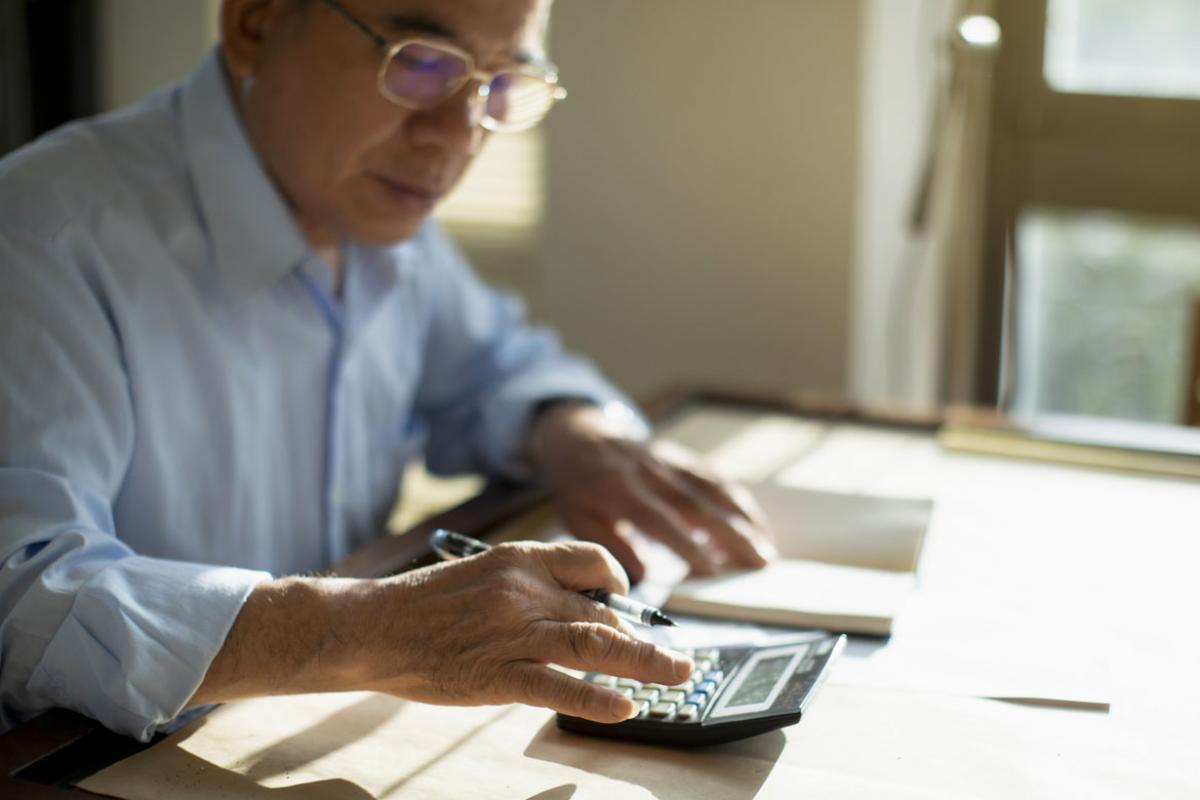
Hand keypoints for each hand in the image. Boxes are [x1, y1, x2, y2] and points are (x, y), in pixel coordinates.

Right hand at [347, 541, 693, 721]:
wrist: (371, 626)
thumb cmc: (424, 604)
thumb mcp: (483, 573)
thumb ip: (530, 585)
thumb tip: (579, 606)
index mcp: (519, 559)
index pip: (592, 561)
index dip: (621, 583)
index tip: (630, 602)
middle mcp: (524, 592)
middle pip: (604, 611)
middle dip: (643, 637)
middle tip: (675, 658)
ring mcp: (512, 634)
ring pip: (596, 645)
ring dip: (646, 662)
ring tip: (678, 675)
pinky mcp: (497, 676)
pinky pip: (559, 687)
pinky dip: (598, 699)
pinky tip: (625, 708)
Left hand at [530, 402, 777, 581]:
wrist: (580, 437)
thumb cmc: (579, 487)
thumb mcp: (580, 519)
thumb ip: (612, 546)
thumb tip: (644, 578)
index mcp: (619, 490)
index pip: (658, 519)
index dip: (686, 544)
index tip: (712, 571)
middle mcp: (650, 472)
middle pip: (696, 503)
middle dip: (731, 534)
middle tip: (760, 563)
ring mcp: (669, 462)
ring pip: (713, 489)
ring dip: (744, 518)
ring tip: (767, 548)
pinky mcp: (681, 458)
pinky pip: (715, 479)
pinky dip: (739, 502)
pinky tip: (756, 525)